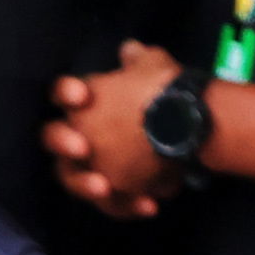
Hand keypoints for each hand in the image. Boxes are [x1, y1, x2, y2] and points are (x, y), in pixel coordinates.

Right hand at [46, 44, 183, 216]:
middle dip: (64, 141)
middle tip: (83, 148)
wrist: (199, 131)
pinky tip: (148, 206)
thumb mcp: (157, 74)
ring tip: (104, 187)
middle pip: (55, 139)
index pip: (61, 94)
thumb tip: (129, 48)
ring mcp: (93, 166)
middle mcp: (80, 136)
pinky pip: (110, 203)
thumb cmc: (168, 99)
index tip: (83, 97)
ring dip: (85, 183)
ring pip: (73, 178)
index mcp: (87, 106)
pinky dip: (126, 205)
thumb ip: (139, 62)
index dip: (66, 94)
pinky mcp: (112, 193)